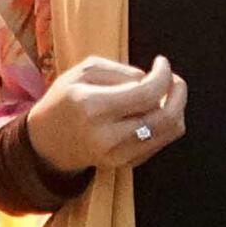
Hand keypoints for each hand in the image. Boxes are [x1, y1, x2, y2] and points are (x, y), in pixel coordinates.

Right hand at [23, 56, 187, 173]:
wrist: (47, 142)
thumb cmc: (65, 100)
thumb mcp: (83, 72)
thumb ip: (121, 71)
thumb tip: (152, 79)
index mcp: (94, 107)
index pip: (147, 93)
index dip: (163, 75)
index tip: (161, 62)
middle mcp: (108, 136)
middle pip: (166, 116)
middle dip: (178, 91)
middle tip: (172, 78)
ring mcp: (118, 154)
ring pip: (170, 131)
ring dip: (177, 108)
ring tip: (166, 93)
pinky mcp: (126, 164)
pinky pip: (161, 142)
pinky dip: (167, 122)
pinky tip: (154, 110)